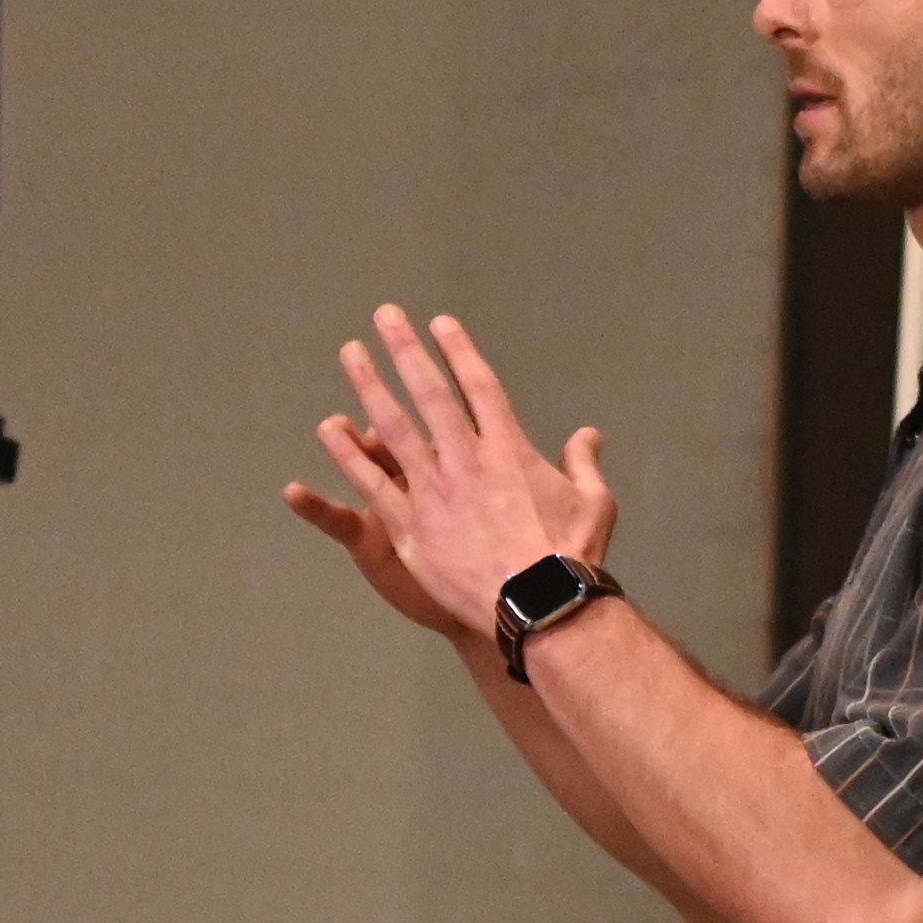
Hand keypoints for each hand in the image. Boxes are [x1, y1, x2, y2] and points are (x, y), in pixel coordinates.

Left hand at [295, 304, 615, 651]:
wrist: (538, 606)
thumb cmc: (572, 556)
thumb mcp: (593, 501)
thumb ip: (584, 463)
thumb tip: (589, 434)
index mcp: (509, 448)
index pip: (479, 385)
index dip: (458, 350)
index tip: (440, 322)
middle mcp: (465, 459)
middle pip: (430, 392)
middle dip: (406, 349)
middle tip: (385, 316)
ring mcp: (433, 491)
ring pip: (392, 427)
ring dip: (370, 385)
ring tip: (351, 353)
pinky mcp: (409, 527)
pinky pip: (370, 482)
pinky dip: (348, 453)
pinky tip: (329, 428)